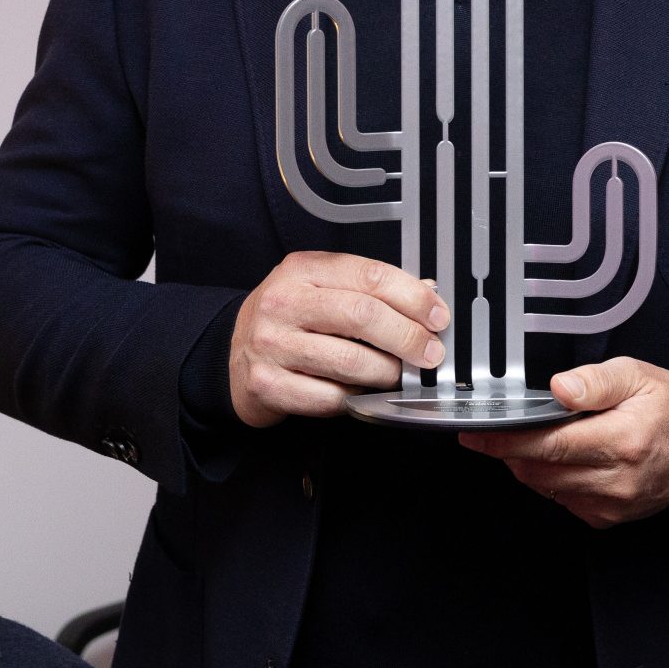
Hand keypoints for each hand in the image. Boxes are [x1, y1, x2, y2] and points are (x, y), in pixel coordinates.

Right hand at [229, 252, 448, 427]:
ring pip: (350, 361)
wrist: (231, 356)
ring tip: (399, 375)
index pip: (369, 275)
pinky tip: (361, 392)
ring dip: (387, 372)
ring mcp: (272, 344)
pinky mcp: (268, 384)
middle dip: (407, 337)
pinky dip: (355, 398)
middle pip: (362, 315)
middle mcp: (284, 302)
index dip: (413, 297)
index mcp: (303, 269)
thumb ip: (367, 289)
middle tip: (429, 353)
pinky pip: (329, 397)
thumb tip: (428, 295)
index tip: (437, 316)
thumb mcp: (319, 288)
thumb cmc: (288, 320)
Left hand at [462, 357, 668, 526]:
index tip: (477, 436)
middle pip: (541, 470)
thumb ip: (596, 381)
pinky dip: (551, 481)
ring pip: (547, 488)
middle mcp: (617, 479)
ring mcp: (612, 504)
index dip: (507, 441)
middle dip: (511, 452)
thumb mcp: (637, 376)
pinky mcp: (608, 517)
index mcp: (623, 440)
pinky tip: (562, 460)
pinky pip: (563, 501)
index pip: (550, 445)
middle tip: (494, 433)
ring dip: (529, 466)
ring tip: (532, 441)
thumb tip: (559, 388)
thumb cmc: (668, 408)